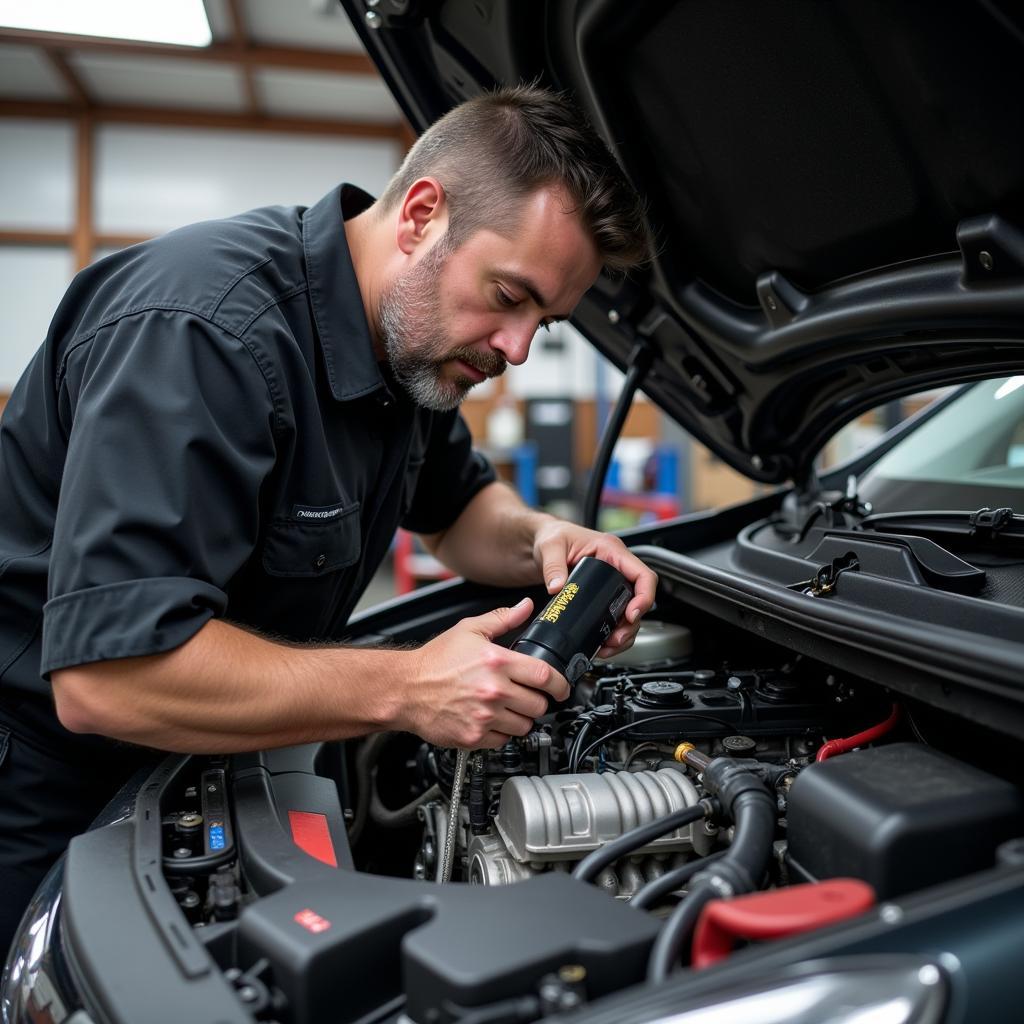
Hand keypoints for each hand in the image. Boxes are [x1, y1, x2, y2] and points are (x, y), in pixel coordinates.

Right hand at [396, 598, 568, 748]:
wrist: (404, 689)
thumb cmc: (433, 662)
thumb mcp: (468, 631)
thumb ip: (501, 618)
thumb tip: (525, 607)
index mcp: (497, 662)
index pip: (545, 676)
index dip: (560, 684)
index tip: (561, 688)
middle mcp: (494, 690)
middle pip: (539, 704)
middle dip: (538, 700)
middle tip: (527, 695)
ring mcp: (484, 716)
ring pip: (525, 726)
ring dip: (521, 718)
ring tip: (508, 708)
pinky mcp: (474, 737)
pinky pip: (504, 741)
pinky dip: (502, 733)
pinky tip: (491, 719)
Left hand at [531, 520, 657, 657]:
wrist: (539, 543)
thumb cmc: (551, 536)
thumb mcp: (550, 546)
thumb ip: (553, 566)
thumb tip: (557, 587)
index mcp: (611, 550)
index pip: (642, 574)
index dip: (644, 596)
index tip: (632, 614)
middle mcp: (616, 567)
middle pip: (638, 599)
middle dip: (631, 623)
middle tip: (616, 638)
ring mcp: (610, 582)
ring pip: (629, 612)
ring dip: (623, 632)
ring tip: (609, 645)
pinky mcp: (602, 595)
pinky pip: (615, 616)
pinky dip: (612, 632)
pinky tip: (602, 642)